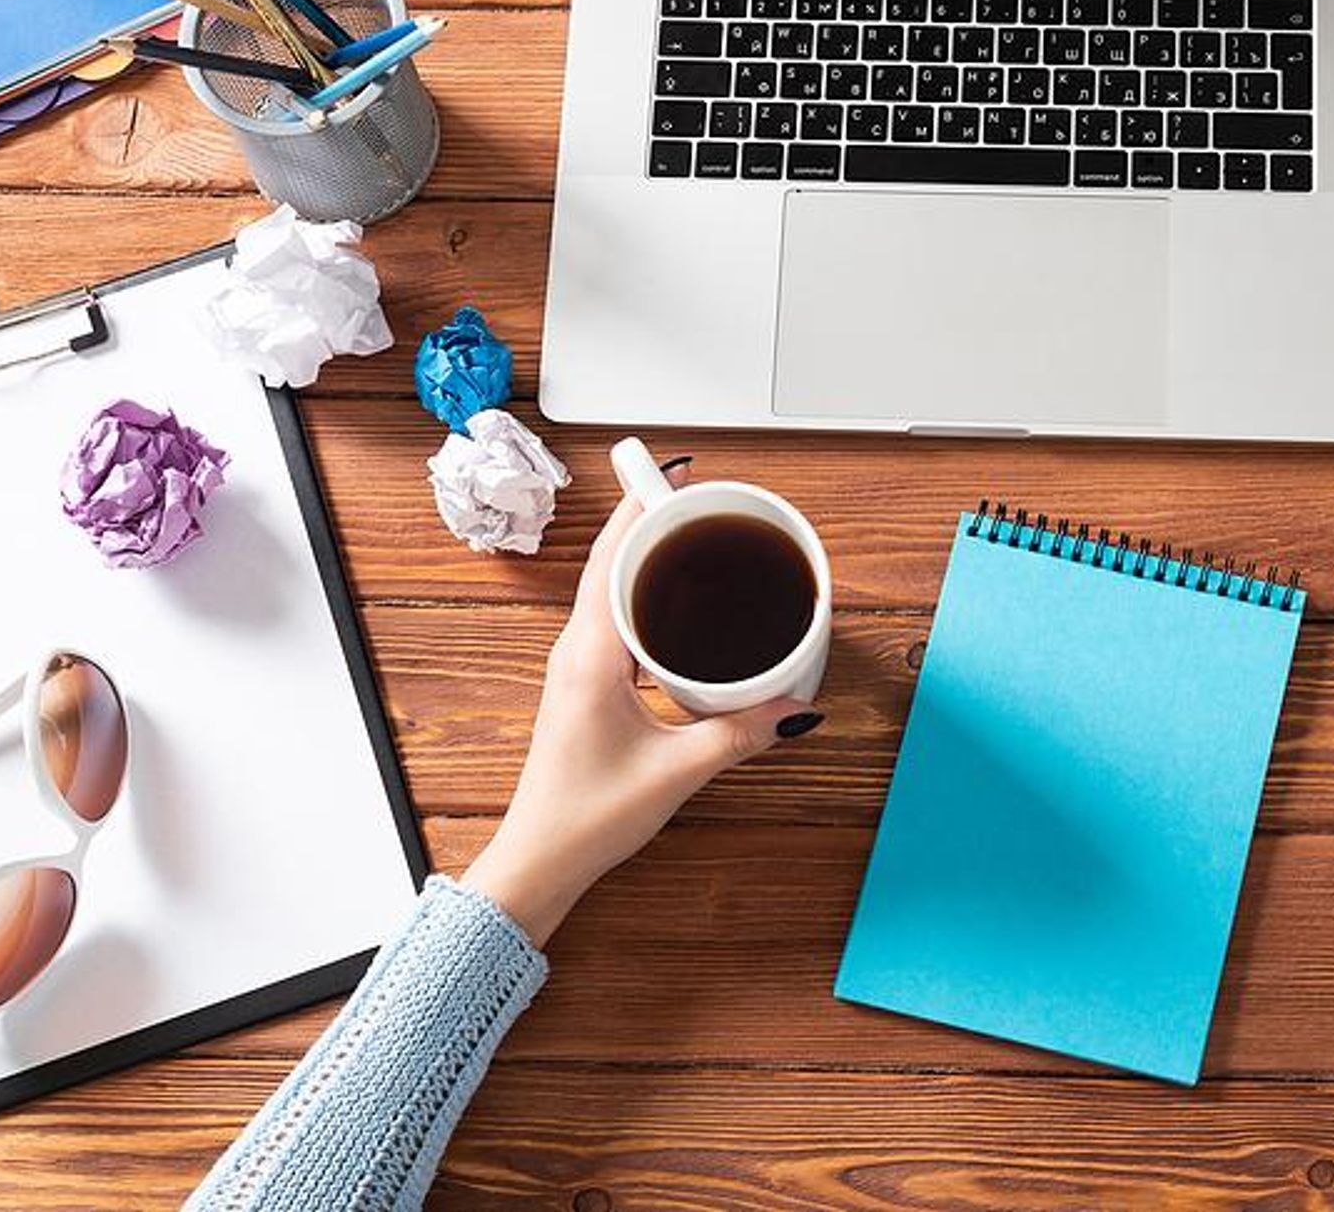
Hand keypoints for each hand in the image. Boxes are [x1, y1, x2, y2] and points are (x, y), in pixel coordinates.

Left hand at [462, 465, 821, 945]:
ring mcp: (577, 665)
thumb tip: (795, 706)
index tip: (674, 472)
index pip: (613, 556)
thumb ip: (740, 734)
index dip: (642, 507)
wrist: (539, 861)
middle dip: (652, 520)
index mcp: (589, 656)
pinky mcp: (586, 682)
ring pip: (611, 586)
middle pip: (611, 559)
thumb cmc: (586, 818)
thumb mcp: (677, 772)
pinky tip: (678, 603)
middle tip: (700, 495)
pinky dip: (644, 593)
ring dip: (646, 555)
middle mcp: (576, 649)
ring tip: (695, 535)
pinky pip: (615, 617)